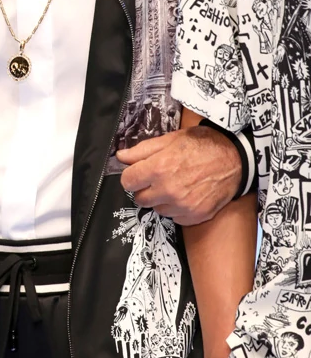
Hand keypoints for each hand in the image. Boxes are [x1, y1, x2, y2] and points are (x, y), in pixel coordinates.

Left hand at [116, 126, 241, 225]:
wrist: (236, 159)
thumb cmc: (204, 145)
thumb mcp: (171, 139)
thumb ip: (143, 150)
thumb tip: (121, 156)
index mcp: (159, 168)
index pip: (127, 182)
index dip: (132, 176)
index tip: (138, 173)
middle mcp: (168, 190)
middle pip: (139, 199)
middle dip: (144, 189)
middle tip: (158, 179)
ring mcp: (182, 206)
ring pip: (157, 209)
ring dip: (161, 200)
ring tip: (175, 185)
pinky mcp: (195, 216)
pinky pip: (174, 217)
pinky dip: (177, 209)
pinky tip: (186, 195)